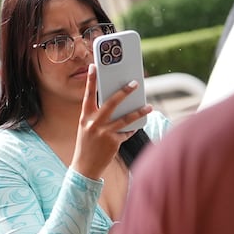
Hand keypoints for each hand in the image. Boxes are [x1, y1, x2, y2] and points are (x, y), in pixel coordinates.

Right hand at [70, 61, 151, 180]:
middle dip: (124, 92)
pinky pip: (127, 132)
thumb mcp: (88, 127)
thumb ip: (98, 116)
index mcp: (85, 117)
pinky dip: (132, 129)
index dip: (91, 80)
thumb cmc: (87, 144)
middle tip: (135, 83)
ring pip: (125, 118)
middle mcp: (93, 123)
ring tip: (148, 107)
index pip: (88, 95)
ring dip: (139, 111)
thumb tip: (118, 104)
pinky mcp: (113, 142)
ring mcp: (104, 133)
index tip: (94, 66)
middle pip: (111, 103)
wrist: (85, 167)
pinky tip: (137, 125)